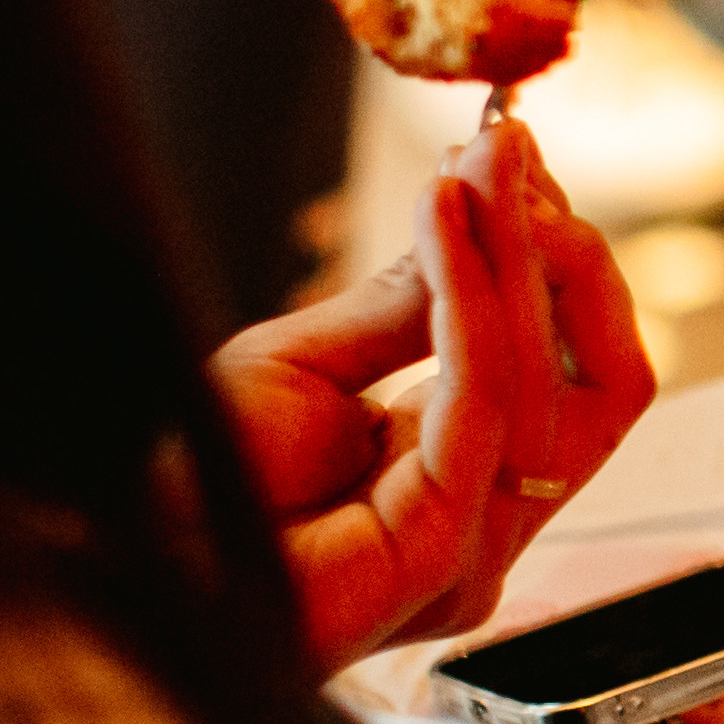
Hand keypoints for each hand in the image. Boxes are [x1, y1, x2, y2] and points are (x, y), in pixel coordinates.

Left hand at [208, 116, 655, 662]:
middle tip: (509, 156)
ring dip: (517, 252)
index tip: (512, 164)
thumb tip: (480, 218)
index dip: (559, 268)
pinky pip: (485, 400)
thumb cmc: (192, 495)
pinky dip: (474, 297)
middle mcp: (491, 526)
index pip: (575, 375)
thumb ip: (406, 309)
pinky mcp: (442, 550)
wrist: (124, 568)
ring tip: (477, 165)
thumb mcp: (308, 367)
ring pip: (552, 381)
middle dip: (563, 255)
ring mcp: (475, 550)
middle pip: (599, 380)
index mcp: (469, 490)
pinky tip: (446, 220)